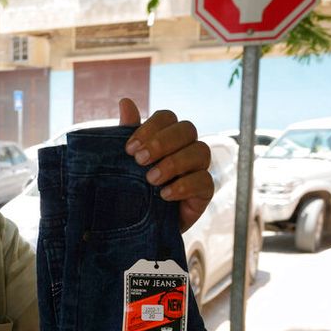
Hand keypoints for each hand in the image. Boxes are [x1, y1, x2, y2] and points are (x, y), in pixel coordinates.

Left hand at [119, 98, 213, 232]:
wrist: (139, 228)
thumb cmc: (134, 190)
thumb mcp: (125, 164)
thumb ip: (128, 134)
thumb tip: (125, 102)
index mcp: (166, 137)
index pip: (167, 117)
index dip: (150, 128)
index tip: (129, 149)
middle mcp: (186, 147)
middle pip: (187, 129)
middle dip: (162, 142)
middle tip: (139, 160)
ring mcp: (198, 168)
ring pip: (201, 151)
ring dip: (174, 163)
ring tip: (151, 179)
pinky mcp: (204, 191)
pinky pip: (205, 180)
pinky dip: (184, 186)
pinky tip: (164, 195)